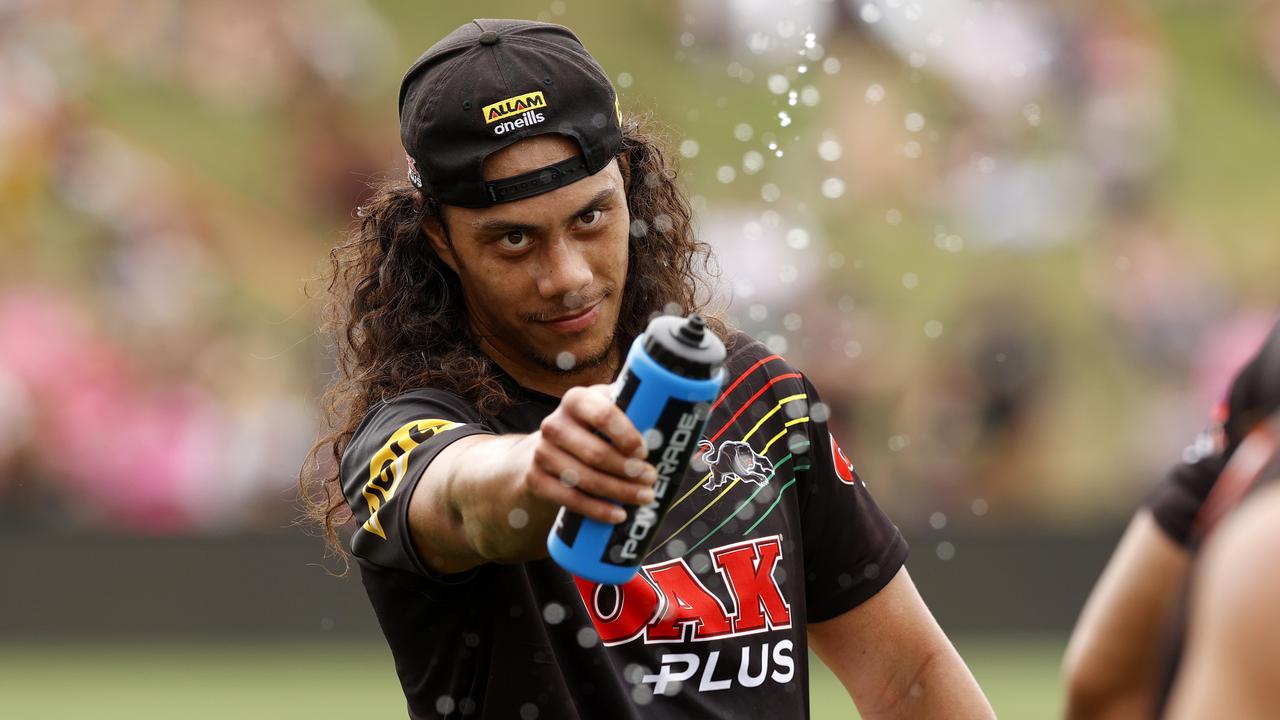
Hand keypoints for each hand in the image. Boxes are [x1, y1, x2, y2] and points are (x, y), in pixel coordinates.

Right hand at [524, 384, 656, 523]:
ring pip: (585, 479)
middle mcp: (554, 423)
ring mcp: (542, 452)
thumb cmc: (594, 429)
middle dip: (628, 470)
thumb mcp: (608, 409)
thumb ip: (635, 408)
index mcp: (577, 400)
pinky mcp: (535, 480)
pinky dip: (597, 510)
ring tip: (645, 497)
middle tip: (652, 478)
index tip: (645, 450)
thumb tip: (684, 417)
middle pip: (596, 452)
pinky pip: (569, 499)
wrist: (549, 450)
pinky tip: (618, 515)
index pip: (603, 414)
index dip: (626, 435)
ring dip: (619, 492)